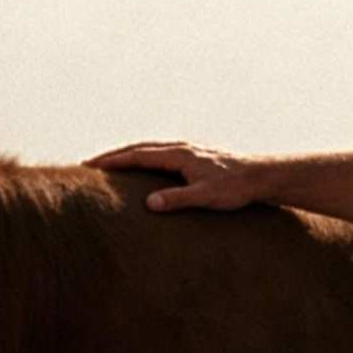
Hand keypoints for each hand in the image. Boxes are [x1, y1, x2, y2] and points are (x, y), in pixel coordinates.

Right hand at [84, 142, 267, 212]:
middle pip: (141, 149)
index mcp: (179, 154)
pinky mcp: (196, 159)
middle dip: (115, 156)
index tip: (91, 165)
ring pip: (152, 150)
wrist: (262, 177)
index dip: (114, 160)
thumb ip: (177, 199)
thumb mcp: (205, 196)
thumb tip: (149, 204)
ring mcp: (189, 151)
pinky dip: (146, 160)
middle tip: (91, 164)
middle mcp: (182, 148)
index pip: (138, 154)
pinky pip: (162, 155)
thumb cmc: (236, 187)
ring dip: (130, 156)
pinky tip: (146, 170)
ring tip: (112, 165)